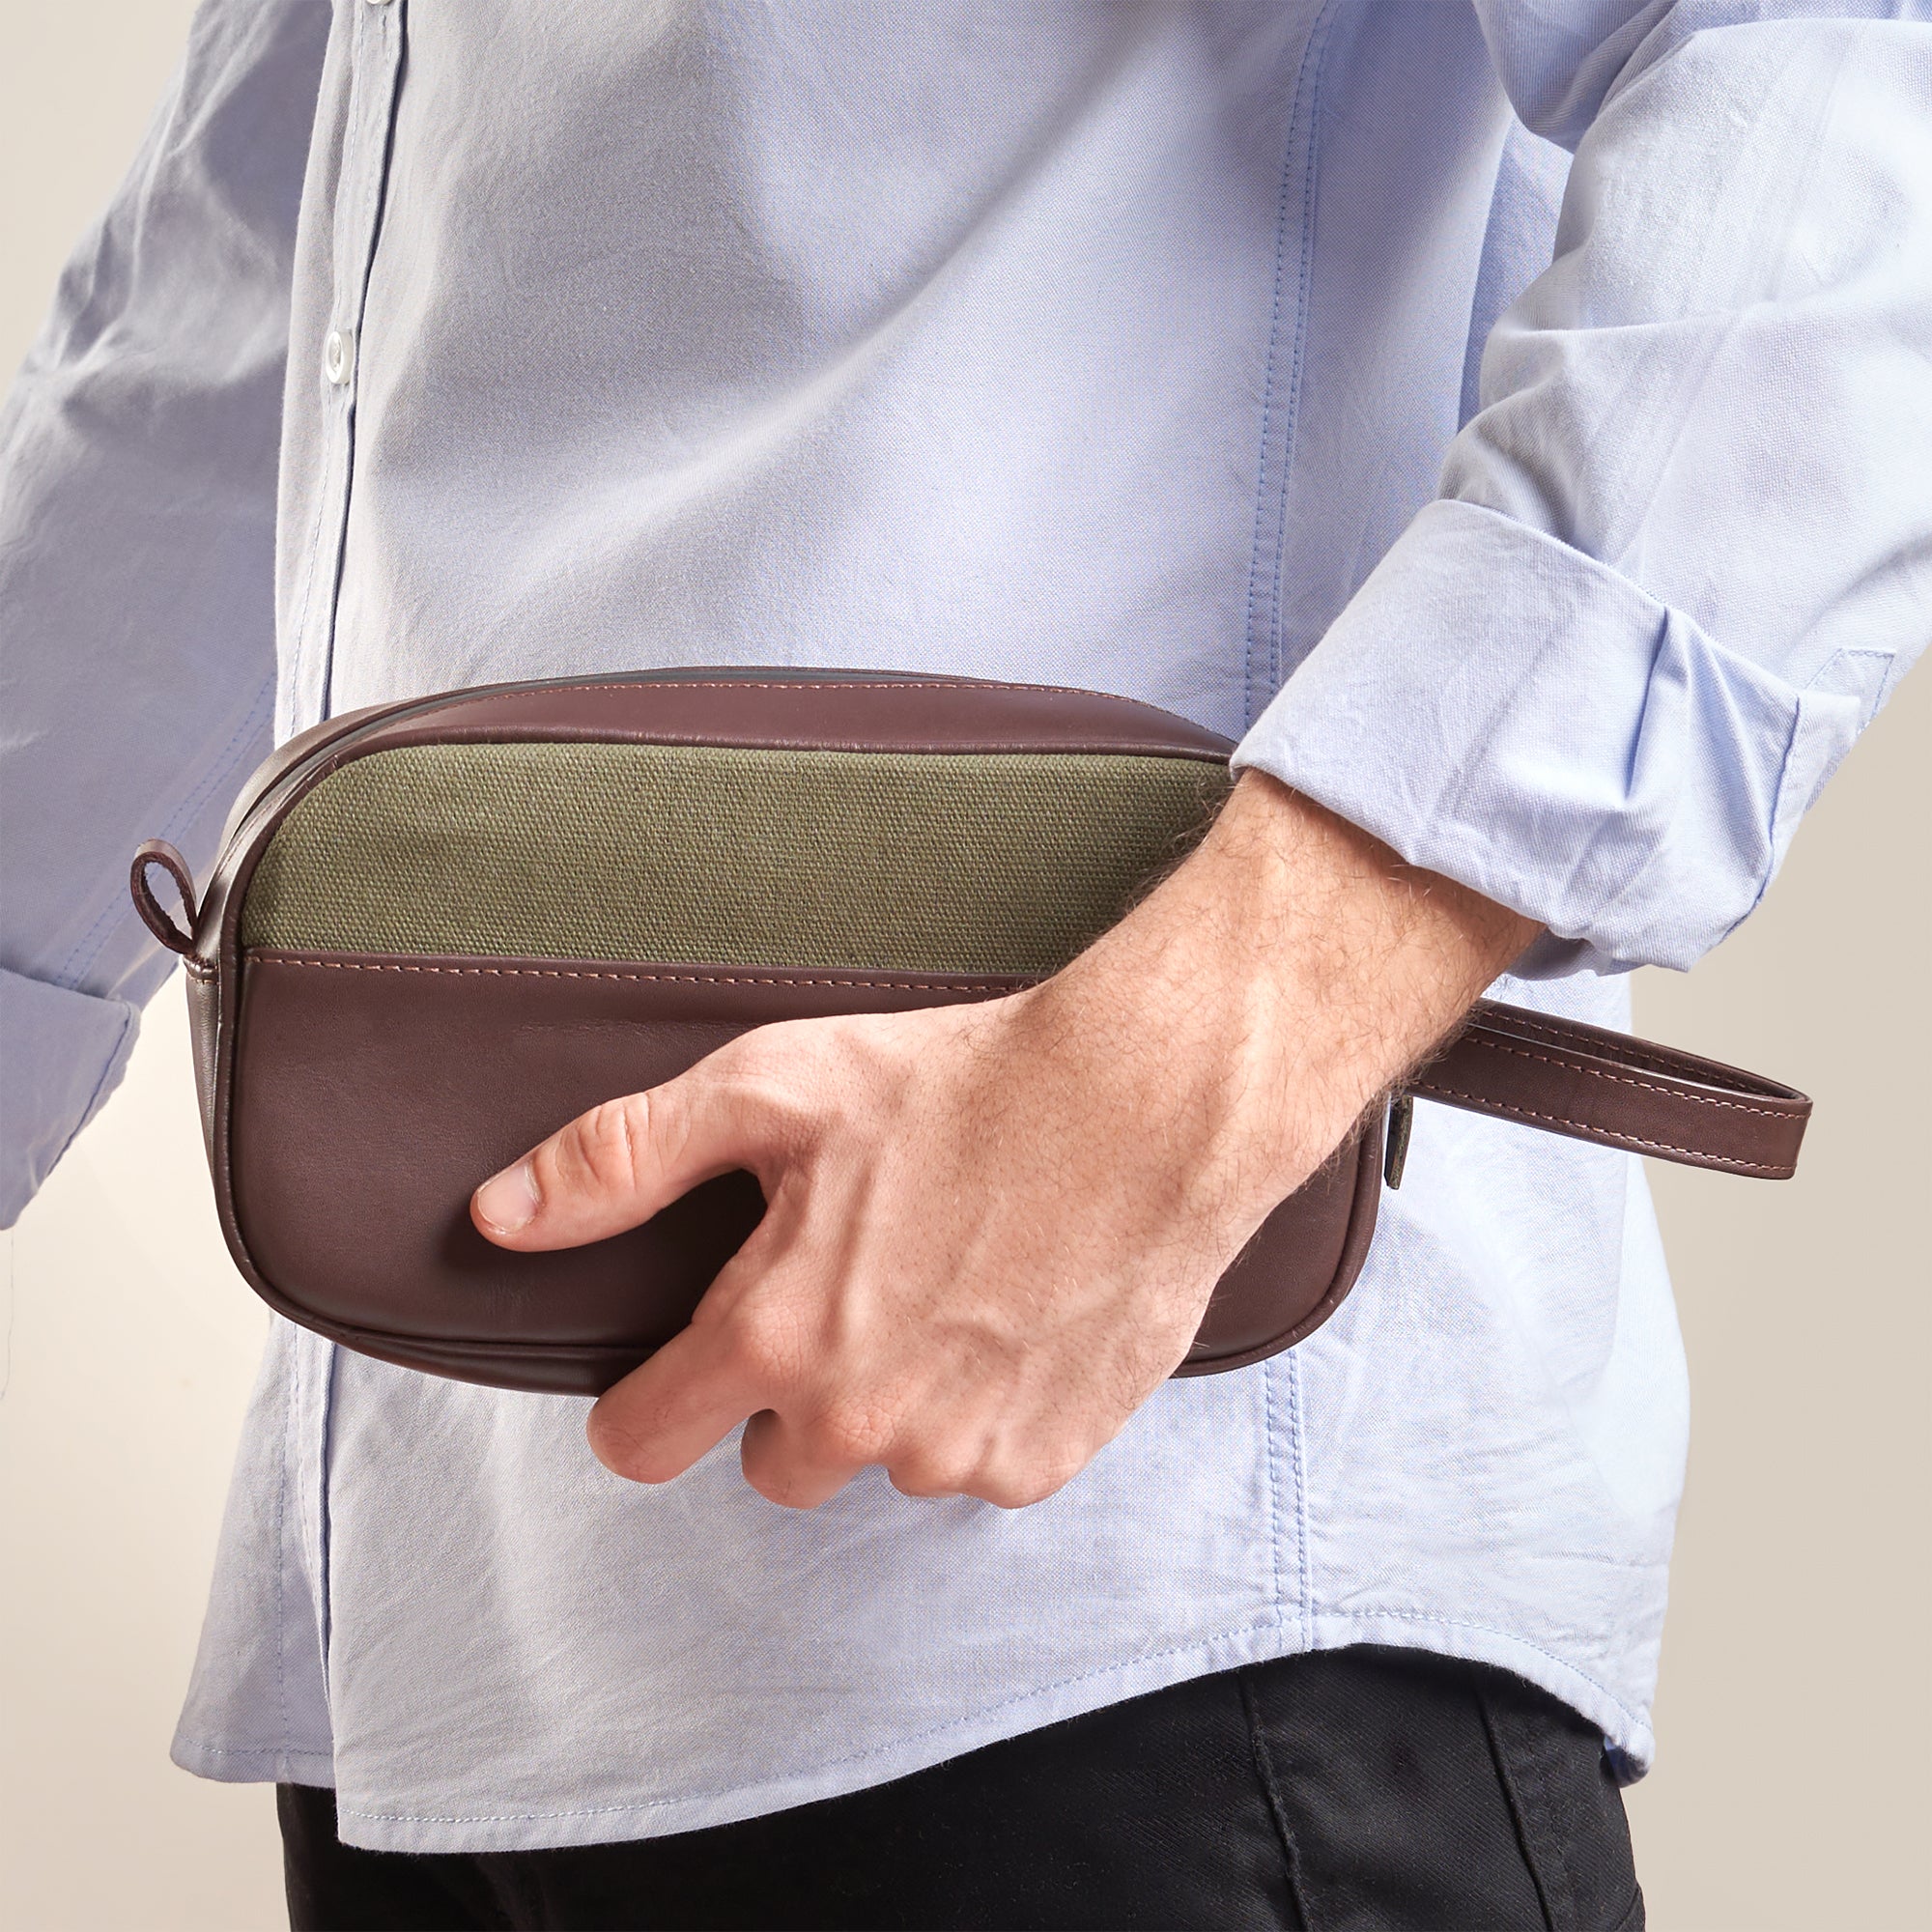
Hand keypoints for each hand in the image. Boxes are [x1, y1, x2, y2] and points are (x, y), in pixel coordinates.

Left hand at [471, 773, 1537, 1508]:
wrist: (1145, 1102)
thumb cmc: (959, 1085)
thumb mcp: (772, 1088)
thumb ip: (623, 1160)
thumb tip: (499, 1216)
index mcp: (772, 1340)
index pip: (640, 1445)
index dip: (650, 1397)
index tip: (687, 1358)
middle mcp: (857, 1422)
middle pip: (770, 1462)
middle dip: (790, 1393)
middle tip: (852, 1284)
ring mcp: (957, 1450)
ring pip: (882, 1463)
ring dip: (897, 1400)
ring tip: (947, 1285)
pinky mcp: (1044, 1457)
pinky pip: (978, 1464)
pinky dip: (984, 1409)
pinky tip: (1011, 1315)